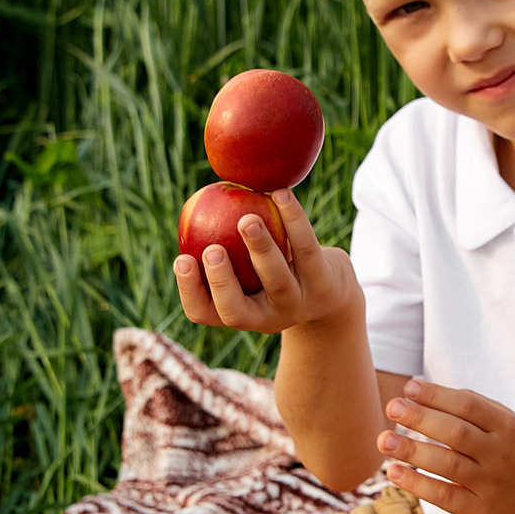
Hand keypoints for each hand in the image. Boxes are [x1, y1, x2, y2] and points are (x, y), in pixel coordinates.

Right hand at [174, 188, 358, 334]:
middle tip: (212, 250)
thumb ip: (225, 245)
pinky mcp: (324, 286)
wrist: (332, 291)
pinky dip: (293, 221)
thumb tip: (194, 205)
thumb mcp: (249, 266)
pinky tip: (280, 195)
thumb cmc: (276, 270)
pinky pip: (306, 249)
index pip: (204, 312)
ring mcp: (297, 305)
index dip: (189, 291)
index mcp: (239, 313)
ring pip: (277, 281)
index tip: (182, 260)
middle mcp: (266, 318)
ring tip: (247, 222)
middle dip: (221, 282)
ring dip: (261, 250)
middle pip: (236, 311)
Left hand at [378, 379, 514, 513]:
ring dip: (413, 452)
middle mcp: (500, 454)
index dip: (437, 395)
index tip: (408, 387)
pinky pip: (446, 496)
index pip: (469, 405)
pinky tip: (394, 472)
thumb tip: (417, 390)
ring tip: (385, 440)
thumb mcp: (503, 419)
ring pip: (449, 465)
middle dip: (421, 419)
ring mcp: (491, 484)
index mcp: (506, 426)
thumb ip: (468, 404)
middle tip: (392, 407)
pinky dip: (417, 484)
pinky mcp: (481, 511)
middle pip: (457, 434)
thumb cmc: (513, 446)